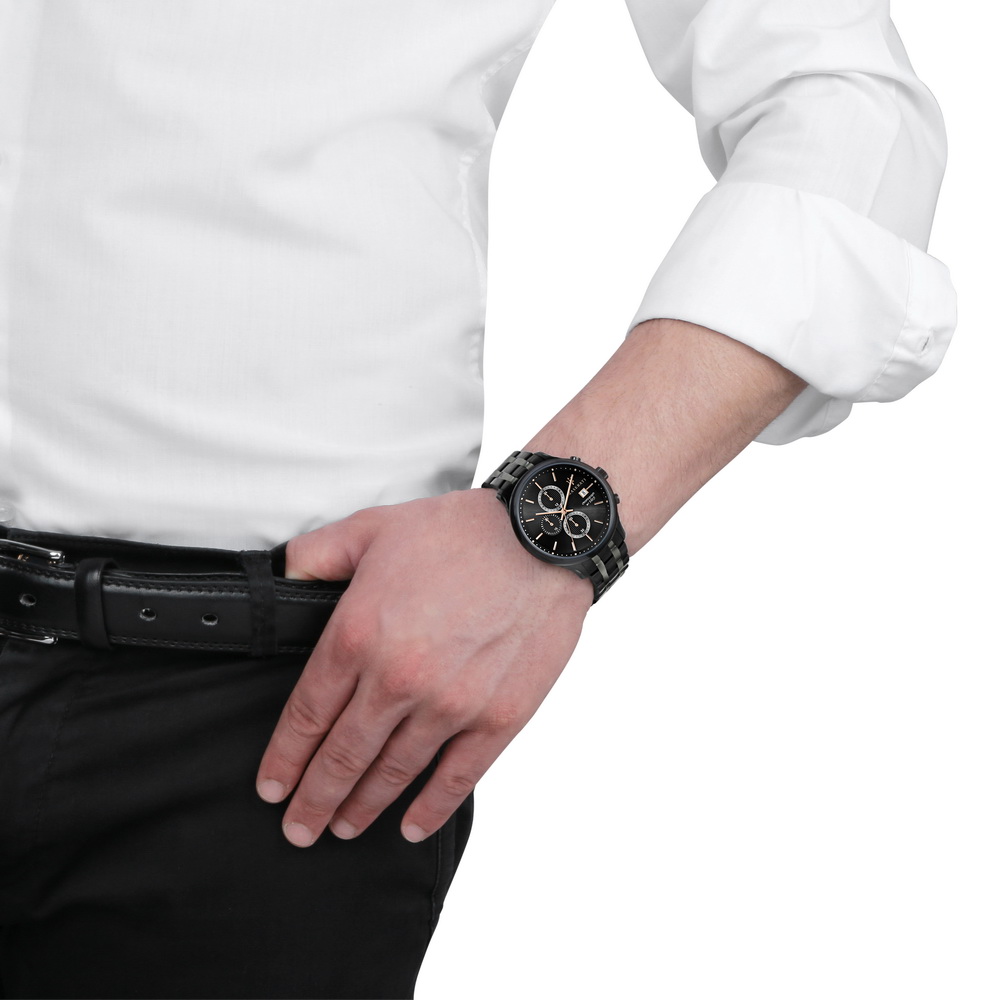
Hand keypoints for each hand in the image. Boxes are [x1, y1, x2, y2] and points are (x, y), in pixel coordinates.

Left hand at [256, 488, 592, 845]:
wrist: (541, 540)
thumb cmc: (462, 532)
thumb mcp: (372, 527)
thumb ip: (316, 556)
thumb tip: (283, 576)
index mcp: (359, 635)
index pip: (308, 716)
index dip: (285, 759)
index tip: (272, 787)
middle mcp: (399, 679)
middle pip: (343, 757)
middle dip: (314, 800)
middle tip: (299, 829)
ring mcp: (451, 705)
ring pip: (394, 774)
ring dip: (363, 807)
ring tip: (343, 828)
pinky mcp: (498, 718)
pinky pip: (456, 778)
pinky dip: (430, 809)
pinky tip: (410, 825)